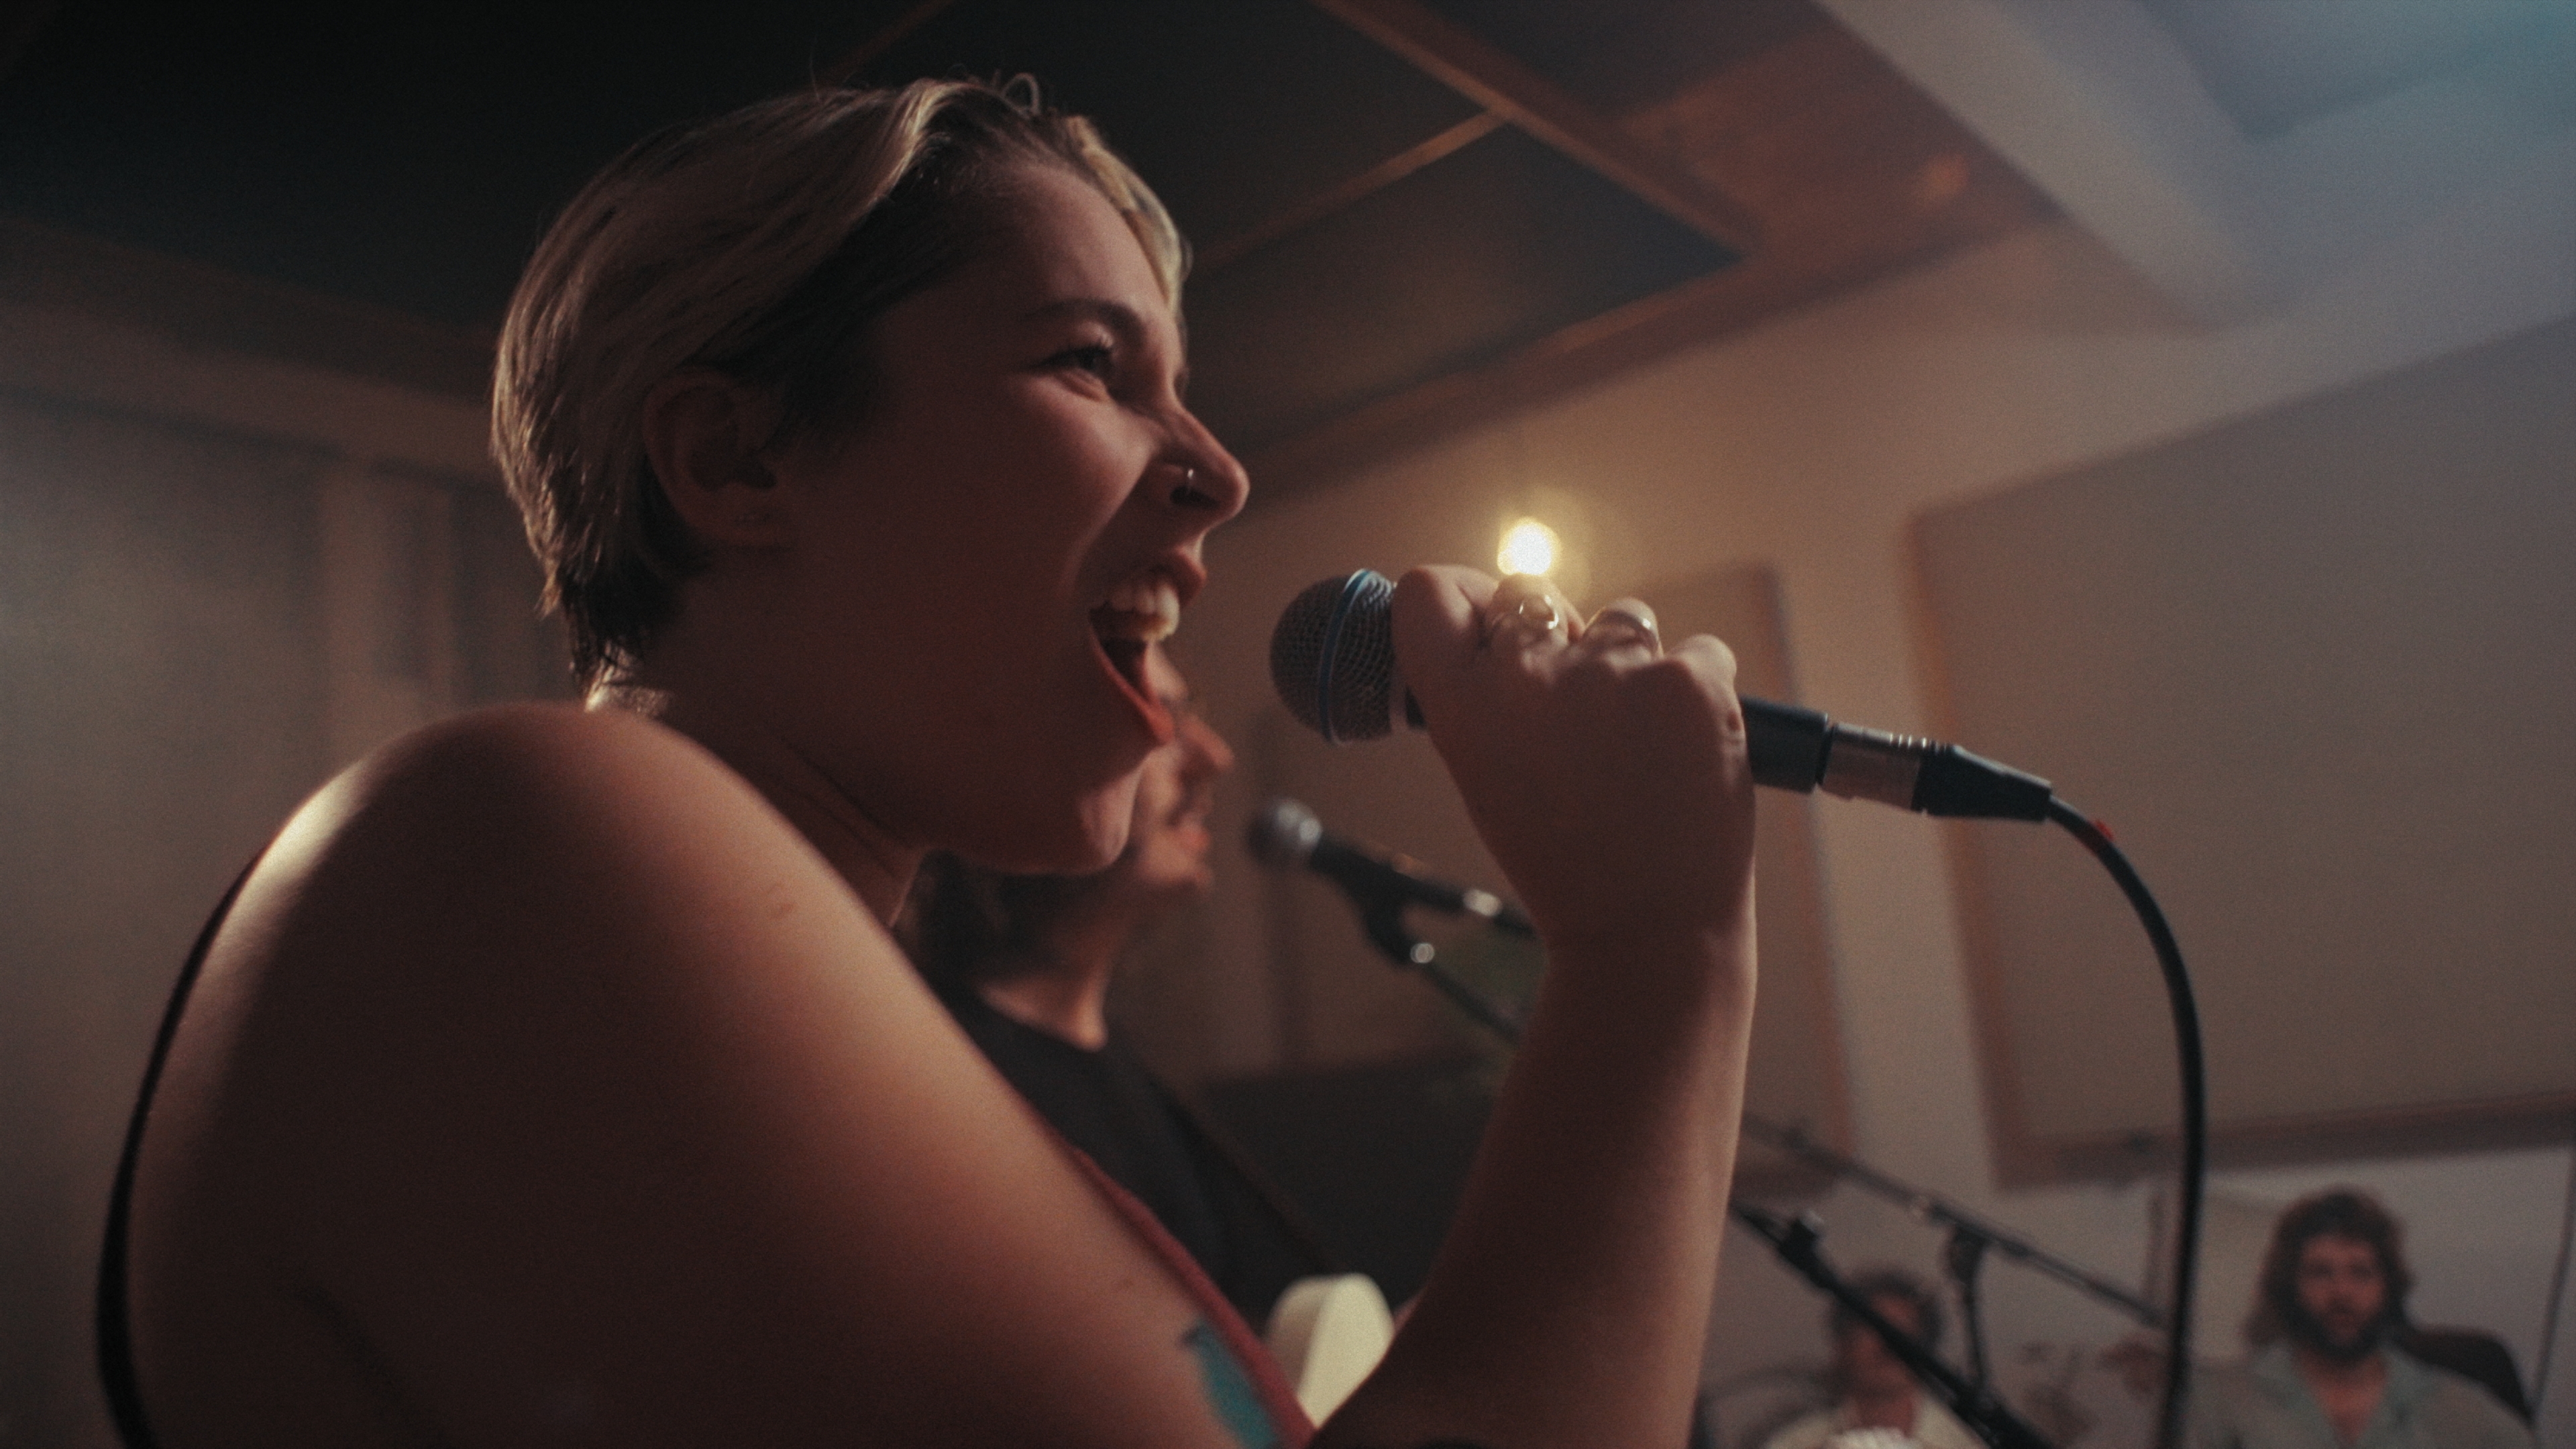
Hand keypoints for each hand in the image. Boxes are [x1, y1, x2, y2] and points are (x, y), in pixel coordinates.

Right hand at [1387, 566, 1754, 953]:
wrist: (1649, 932)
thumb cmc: (1567, 861)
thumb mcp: (1488, 776)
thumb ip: (1490, 694)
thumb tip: (1520, 615)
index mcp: (1462, 705)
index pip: (1430, 592)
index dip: (1462, 598)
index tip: (1486, 620)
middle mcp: (1528, 676)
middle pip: (1530, 594)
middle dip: (1556, 634)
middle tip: (1581, 715)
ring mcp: (1614, 670)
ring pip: (1622, 620)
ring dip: (1632, 666)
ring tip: (1639, 750)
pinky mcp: (1692, 679)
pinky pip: (1697, 651)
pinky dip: (1699, 692)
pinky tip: (1687, 753)